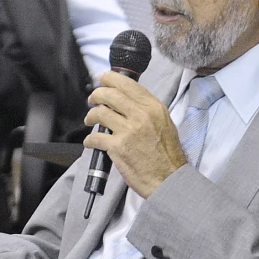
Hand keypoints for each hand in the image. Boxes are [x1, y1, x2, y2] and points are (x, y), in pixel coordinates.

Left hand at [82, 71, 189, 197]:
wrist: (169, 178)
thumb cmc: (168, 154)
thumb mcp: (165, 123)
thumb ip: (147, 110)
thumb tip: (128, 101)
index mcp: (153, 107)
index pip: (127, 84)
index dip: (110, 79)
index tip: (102, 79)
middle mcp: (141, 115)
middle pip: (110, 95)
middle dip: (96, 94)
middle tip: (92, 99)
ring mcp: (128, 131)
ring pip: (100, 113)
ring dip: (91, 115)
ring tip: (90, 120)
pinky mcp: (117, 147)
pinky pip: (95, 137)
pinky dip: (89, 139)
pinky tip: (90, 142)